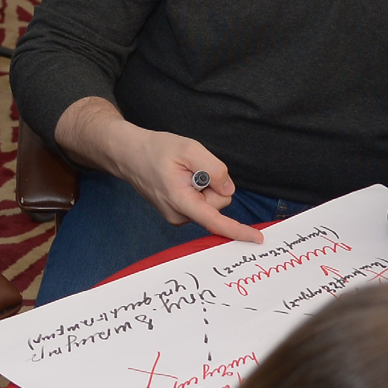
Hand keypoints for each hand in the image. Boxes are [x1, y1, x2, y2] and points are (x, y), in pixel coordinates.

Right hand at [94, 122, 262, 244]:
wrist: (130, 155)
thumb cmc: (157, 150)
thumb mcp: (189, 149)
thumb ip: (214, 169)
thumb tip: (228, 190)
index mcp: (181, 201)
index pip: (214, 220)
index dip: (237, 230)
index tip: (256, 239)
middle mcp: (179, 215)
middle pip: (219, 203)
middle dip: (214, 184)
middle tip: (192, 167)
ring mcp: (178, 216)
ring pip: (211, 202)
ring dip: (205, 185)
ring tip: (183, 172)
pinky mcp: (179, 212)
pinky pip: (202, 201)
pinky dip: (199, 188)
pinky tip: (181, 178)